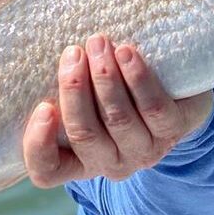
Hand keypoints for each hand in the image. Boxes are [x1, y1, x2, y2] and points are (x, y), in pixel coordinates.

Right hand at [23, 34, 213, 187]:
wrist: (174, 94)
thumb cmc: (115, 92)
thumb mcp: (84, 97)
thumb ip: (62, 89)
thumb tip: (40, 53)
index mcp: (78, 161)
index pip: (46, 171)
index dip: (39, 145)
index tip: (43, 107)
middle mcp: (109, 164)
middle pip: (85, 134)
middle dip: (75, 89)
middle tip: (73, 52)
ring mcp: (144, 152)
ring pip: (118, 119)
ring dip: (105, 77)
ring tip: (98, 43)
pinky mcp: (173, 132)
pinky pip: (153, 107)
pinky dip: (137, 78)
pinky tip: (126, 53)